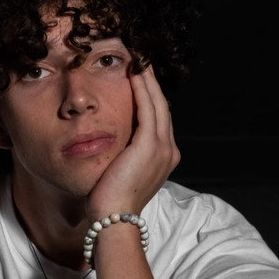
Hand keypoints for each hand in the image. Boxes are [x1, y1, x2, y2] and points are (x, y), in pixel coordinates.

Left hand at [86, 66, 179, 220]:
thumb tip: (110, 147)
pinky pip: (147, 108)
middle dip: (151, 82)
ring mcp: (162, 147)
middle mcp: (169, 151)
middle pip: (161, 107)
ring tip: (138, 58)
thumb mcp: (120, 175)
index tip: (139, 78)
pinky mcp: (150, 145)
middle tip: (141, 59)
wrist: (114, 219)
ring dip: (147, 79)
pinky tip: (133, 72)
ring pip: (156, 103)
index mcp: (163, 158)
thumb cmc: (110, 203)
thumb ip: (122, 157)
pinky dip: (141, 88)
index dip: (149, 97)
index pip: (157, 119)